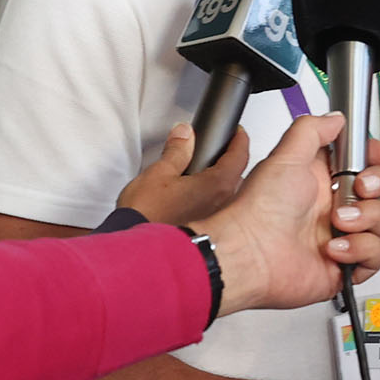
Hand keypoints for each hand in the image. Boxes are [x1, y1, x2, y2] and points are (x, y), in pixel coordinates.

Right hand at [116, 122, 248, 225]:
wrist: (139, 247)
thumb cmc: (148, 214)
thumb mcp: (159, 172)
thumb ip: (176, 150)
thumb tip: (185, 134)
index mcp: (216, 185)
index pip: (240, 155)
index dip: (239, 139)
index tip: (237, 132)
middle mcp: (222, 202)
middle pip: (236, 173)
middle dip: (228, 158)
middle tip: (217, 147)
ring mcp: (216, 216)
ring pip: (226, 190)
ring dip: (218, 178)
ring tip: (201, 170)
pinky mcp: (206, 227)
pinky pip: (215, 204)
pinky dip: (209, 195)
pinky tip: (193, 193)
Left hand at [195, 117, 379, 315]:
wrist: (252, 254)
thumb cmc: (260, 209)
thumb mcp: (285, 156)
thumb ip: (312, 130)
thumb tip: (335, 119)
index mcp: (321, 180)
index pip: (364, 164)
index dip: (375, 159)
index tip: (376, 155)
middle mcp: (333, 207)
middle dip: (375, 185)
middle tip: (357, 188)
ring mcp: (341, 236)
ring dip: (365, 219)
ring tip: (338, 222)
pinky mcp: (345, 265)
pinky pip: (376, 255)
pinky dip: (360, 250)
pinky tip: (335, 248)